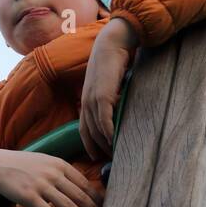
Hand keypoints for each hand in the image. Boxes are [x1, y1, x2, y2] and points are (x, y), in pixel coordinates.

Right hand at [0, 149, 104, 206]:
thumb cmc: (25, 166)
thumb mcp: (46, 162)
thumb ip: (64, 173)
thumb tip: (84, 188)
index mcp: (60, 164)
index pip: (85, 184)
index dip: (97, 198)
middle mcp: (52, 174)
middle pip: (79, 196)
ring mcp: (40, 185)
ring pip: (67, 206)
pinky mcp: (28, 196)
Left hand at [80, 16, 138, 162]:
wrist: (113, 43)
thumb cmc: (114, 62)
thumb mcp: (110, 84)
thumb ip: (112, 98)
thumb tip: (122, 111)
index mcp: (86, 100)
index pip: (84, 128)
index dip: (89, 144)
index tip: (97, 157)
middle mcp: (86, 102)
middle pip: (88, 133)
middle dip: (96, 149)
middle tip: (107, 163)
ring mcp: (92, 99)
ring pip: (95, 129)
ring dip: (104, 144)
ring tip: (114, 157)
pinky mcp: (102, 96)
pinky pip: (103, 120)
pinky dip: (107, 133)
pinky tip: (114, 142)